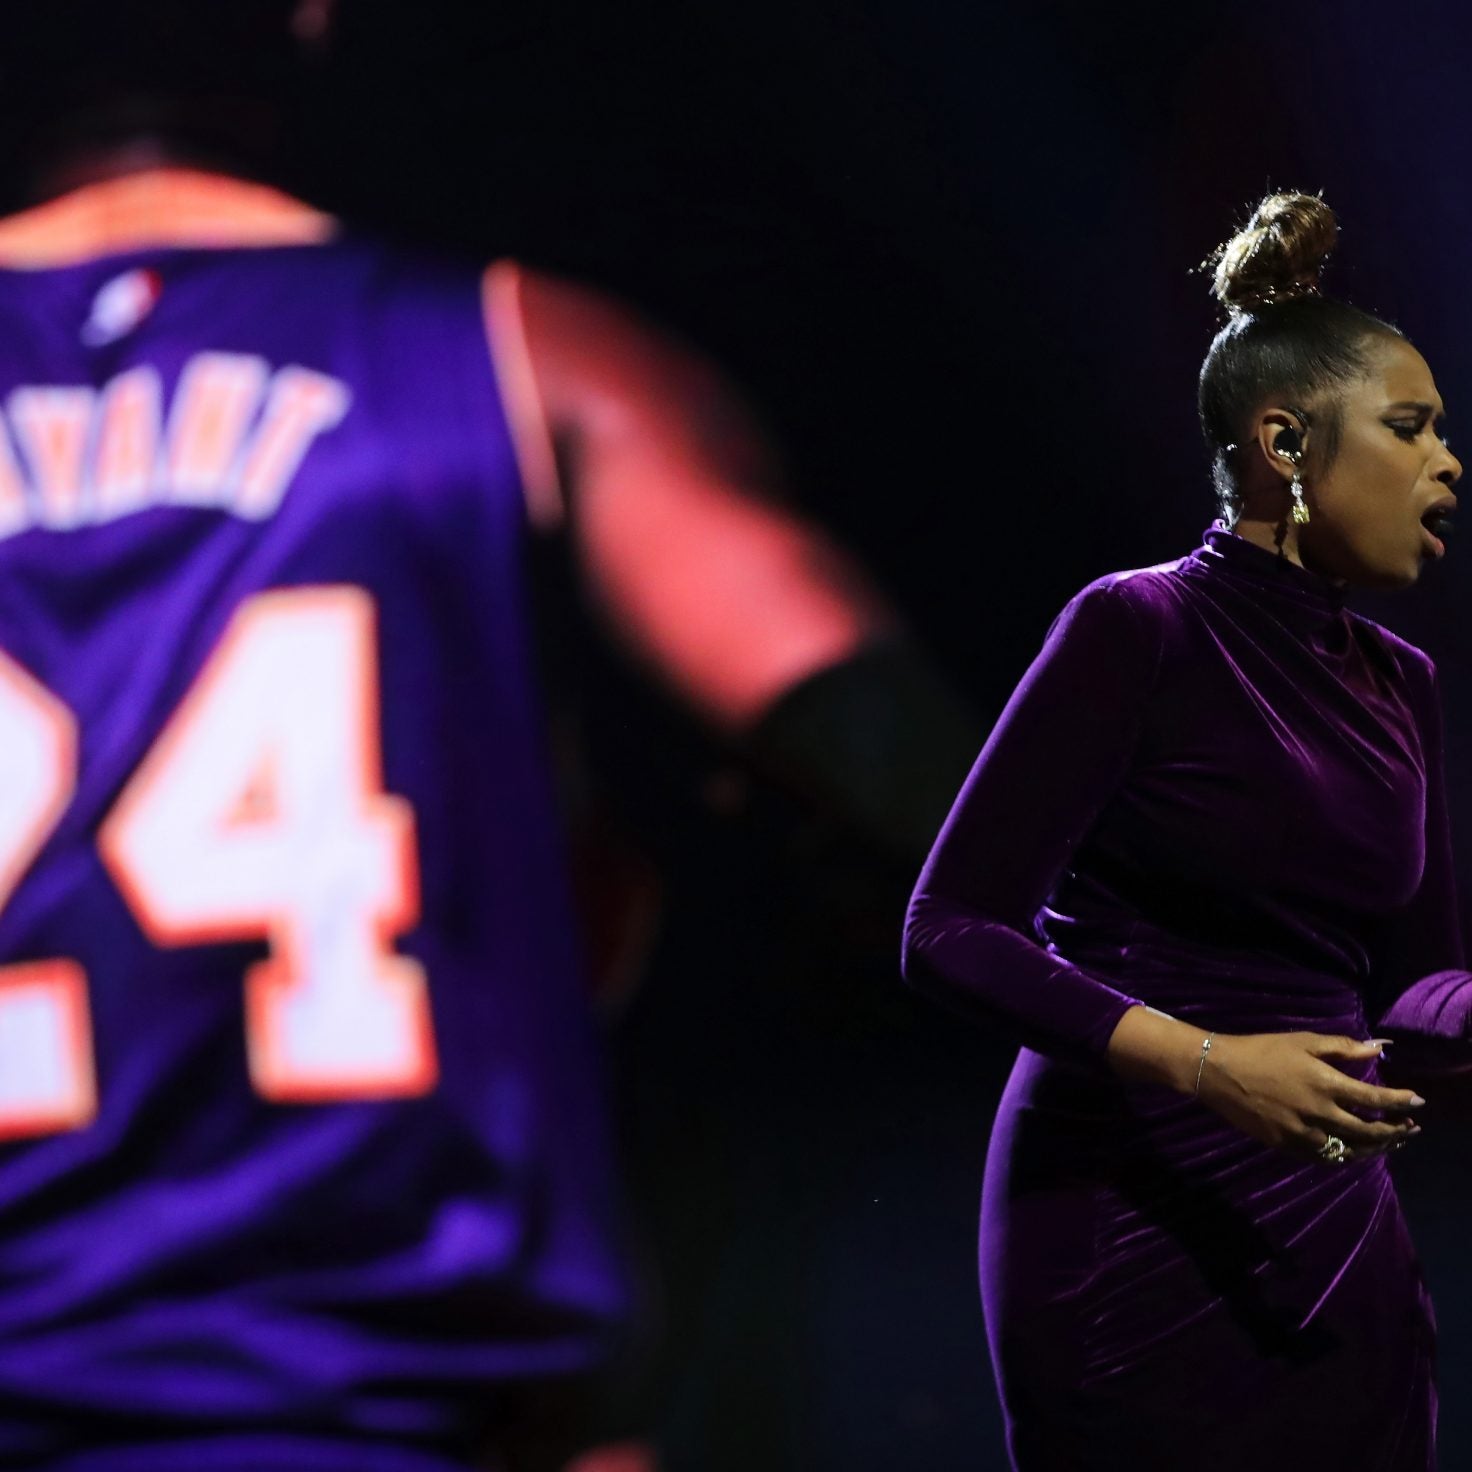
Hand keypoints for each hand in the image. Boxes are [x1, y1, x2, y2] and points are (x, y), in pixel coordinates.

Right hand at [1199, 1032, 1422, 1159]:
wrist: (1218, 1071)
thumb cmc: (1261, 1049)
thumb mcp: (1302, 1041)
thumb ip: (1342, 1047)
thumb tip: (1379, 1050)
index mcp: (1324, 1083)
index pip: (1374, 1099)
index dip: (1400, 1102)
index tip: (1417, 1102)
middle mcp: (1318, 1113)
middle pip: (1367, 1131)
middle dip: (1394, 1132)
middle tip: (1408, 1129)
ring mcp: (1302, 1133)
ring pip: (1349, 1150)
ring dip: (1373, 1149)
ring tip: (1388, 1144)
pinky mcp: (1286, 1145)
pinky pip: (1324, 1158)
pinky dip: (1343, 1157)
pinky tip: (1351, 1151)